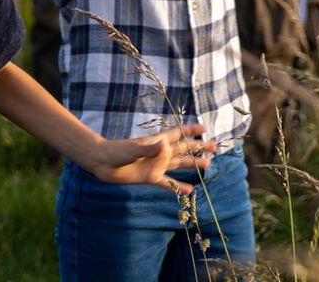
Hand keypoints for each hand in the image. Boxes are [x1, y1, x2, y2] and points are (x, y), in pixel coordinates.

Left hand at [81, 124, 215, 192]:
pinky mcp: (151, 177)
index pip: (178, 133)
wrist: (103, 163)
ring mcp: (156, 165)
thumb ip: (150, 148)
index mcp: (158, 142)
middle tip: (215, 146)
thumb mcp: (134, 149)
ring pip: (179, 164)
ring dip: (193, 164)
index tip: (205, 128)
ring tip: (208, 164)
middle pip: (184, 148)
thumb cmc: (117, 151)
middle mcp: (160, 152)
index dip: (191, 129)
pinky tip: (189, 191)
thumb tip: (166, 145)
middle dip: (199, 147)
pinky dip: (178, 187)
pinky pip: (168, 183)